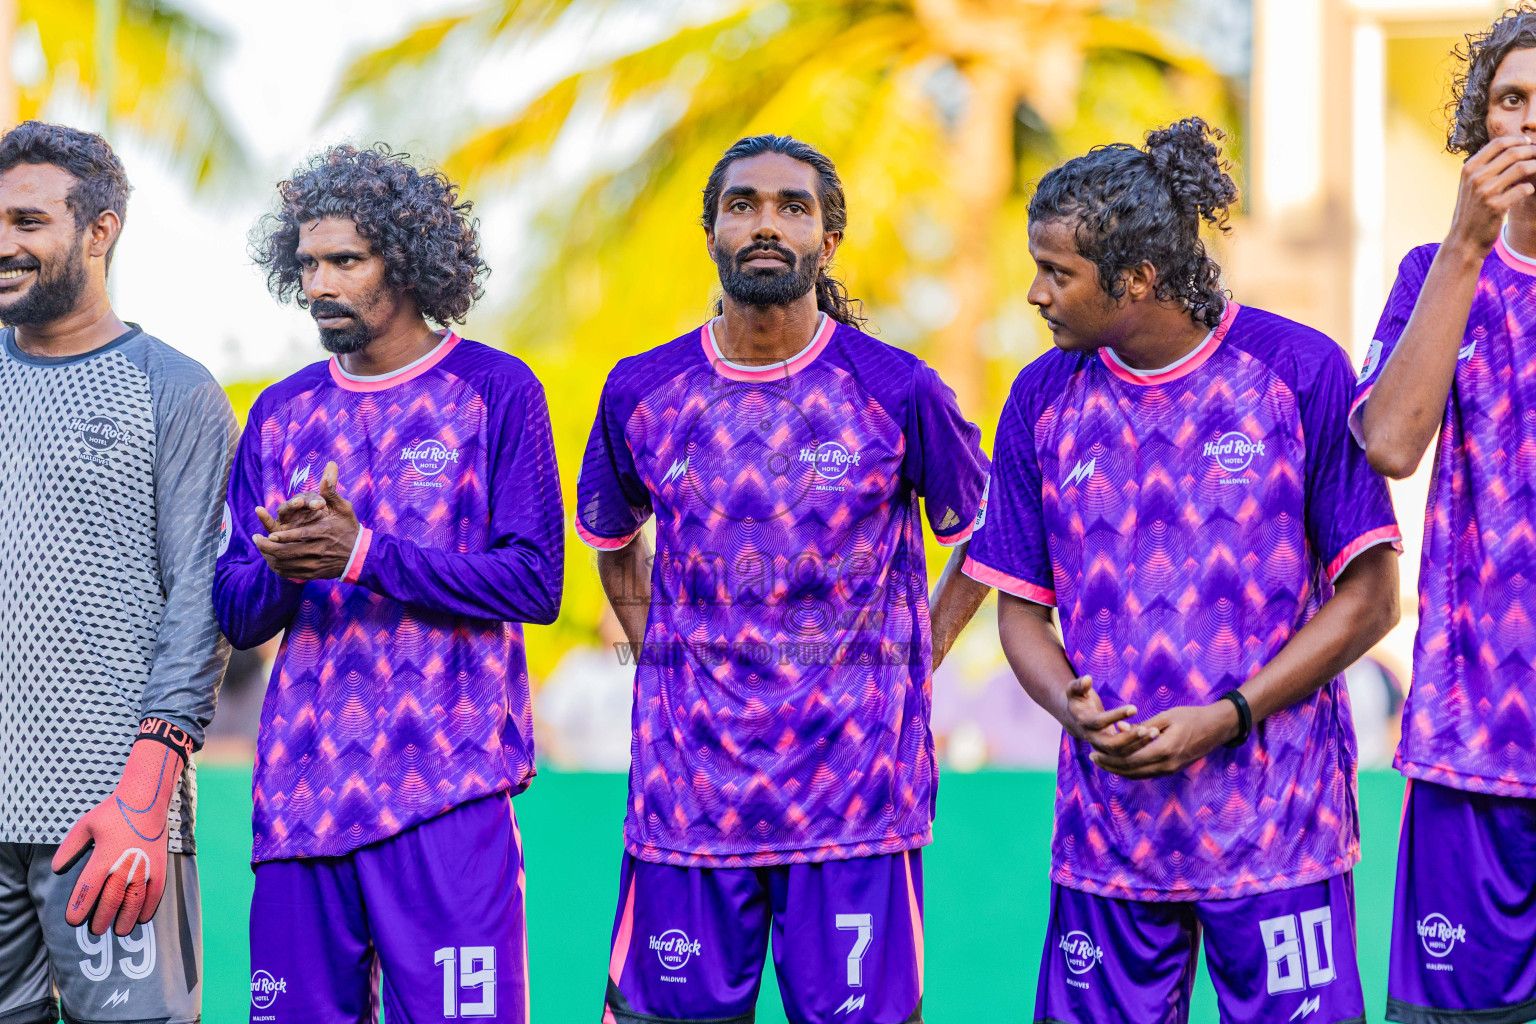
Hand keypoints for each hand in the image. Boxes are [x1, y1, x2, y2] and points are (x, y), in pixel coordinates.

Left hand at [52, 735, 184, 934]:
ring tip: (119, 931)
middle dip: (102, 919)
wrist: (147, 800)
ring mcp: (145, 868)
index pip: (87, 890)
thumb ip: (69, 849)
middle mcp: (125, 866)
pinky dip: (148, 908)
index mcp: (104, 857)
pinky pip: (155, 894)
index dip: (79, 908)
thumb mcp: (84, 826)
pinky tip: (142, 918)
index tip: (73, 920)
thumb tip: (57, 870)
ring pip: (134, 902)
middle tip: (95, 930)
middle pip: (111, 901)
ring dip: (126, 919)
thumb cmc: (113, 812)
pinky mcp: (160, 867)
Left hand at [252, 461, 359, 580]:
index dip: (283, 537)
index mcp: (324, 532)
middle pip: (288, 552)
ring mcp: (315, 564)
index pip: (300, 537)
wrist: (360, 556)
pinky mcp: (313, 574)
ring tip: (260, 548)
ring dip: (270, 557)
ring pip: (287, 564)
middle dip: (268, 547)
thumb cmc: (350, 528)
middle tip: (256, 539)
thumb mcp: (344, 507)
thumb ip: (331, 490)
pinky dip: (279, 568)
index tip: (269, 534)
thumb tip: (329, 467)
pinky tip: (271, 561)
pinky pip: (291, 573)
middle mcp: (318, 550)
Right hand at [1063, 674, 1160, 759]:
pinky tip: (1153, 737)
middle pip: (1111, 745)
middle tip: (1148, 729)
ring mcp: (1102, 748)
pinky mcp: (1111, 752)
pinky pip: (1127, 755)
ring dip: (1139, 744)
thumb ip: (1079, 685)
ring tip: (1155, 732)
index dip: (1116, 716)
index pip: (1099, 722)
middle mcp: (1092, 738)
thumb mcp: (1074, 690)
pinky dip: (1140, 748)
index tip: (1134, 708)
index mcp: (1084, 722)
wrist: (1075, 720)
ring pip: (1121, 754)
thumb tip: (1088, 679)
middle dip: (1130, 738)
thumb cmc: (1078, 700)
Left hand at [1089, 700, 1240, 779]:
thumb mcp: (1165, 717)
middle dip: (1110, 766)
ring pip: (1138, 775)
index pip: (1129, 760)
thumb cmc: (1191, 717)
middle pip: (1131, 771)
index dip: (1109, 759)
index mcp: (1164, 749)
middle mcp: (1167, 764)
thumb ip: (1141, 726)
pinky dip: (1131, 770)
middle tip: (1093, 758)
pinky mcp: (1173, 769)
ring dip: (1119, 770)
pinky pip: (1147, 774)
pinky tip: (1120, 763)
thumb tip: (1118, 728)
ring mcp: (1171, 769)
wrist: (1217, 728)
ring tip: (1102, 761)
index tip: (1093, 752)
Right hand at [1448, 135, 1535, 256]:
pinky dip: (1530, 188)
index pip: (1498, 143)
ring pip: (1521, 168)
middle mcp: (1476, 178)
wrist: (1464, 239)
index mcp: (1469, 168)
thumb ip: (1484, 167)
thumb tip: (1511, 149)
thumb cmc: (1471, 211)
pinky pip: (1524, 189)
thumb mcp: (1470, 185)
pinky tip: (1529, 190)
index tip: (1528, 144)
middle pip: (1513, 152)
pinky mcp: (1496, 207)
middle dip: (1532, 151)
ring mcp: (1485, 192)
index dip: (1518, 140)